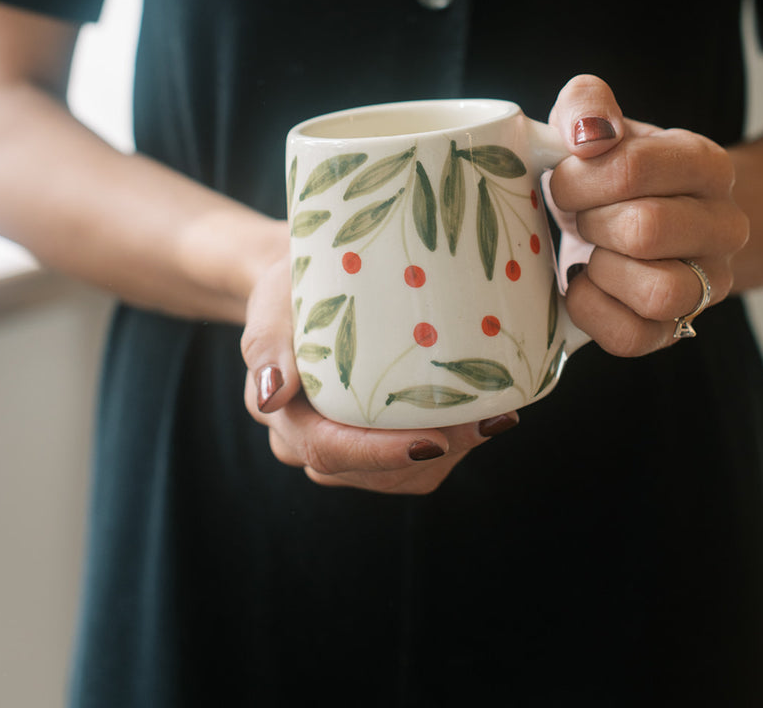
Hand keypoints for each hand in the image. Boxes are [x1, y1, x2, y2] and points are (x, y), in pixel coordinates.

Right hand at [240, 254, 517, 493]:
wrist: (303, 287)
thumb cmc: (291, 289)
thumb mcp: (272, 302)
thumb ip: (267, 344)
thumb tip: (270, 396)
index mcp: (284, 416)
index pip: (329, 449)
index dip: (382, 452)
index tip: (434, 439)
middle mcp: (309, 445)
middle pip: (373, 471)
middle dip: (434, 452)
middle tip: (489, 419)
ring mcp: (345, 451)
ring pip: (401, 475)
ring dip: (451, 451)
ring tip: (495, 415)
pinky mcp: (375, 445)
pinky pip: (416, 465)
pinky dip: (452, 445)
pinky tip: (482, 415)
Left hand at [547, 75, 749, 355]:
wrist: (643, 217)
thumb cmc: (611, 169)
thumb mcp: (596, 122)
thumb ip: (587, 104)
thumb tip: (590, 133)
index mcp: (706, 164)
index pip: (634, 167)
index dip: (579, 176)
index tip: (565, 177)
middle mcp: (724, 226)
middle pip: (645, 230)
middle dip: (590, 221)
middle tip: (580, 215)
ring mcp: (710, 284)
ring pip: (659, 293)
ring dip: (603, 269)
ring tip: (591, 251)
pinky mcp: (679, 329)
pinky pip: (634, 337)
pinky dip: (593, 311)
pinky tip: (585, 284)